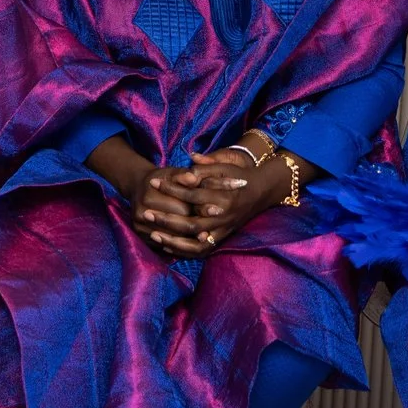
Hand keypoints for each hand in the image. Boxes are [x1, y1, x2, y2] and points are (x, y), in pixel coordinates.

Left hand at [134, 145, 282, 256]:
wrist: (261, 192)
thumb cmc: (240, 176)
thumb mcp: (226, 166)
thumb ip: (207, 165)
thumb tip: (190, 157)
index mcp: (224, 198)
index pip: (193, 195)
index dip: (172, 188)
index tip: (153, 182)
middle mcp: (224, 217)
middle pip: (191, 224)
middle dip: (167, 220)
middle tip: (147, 214)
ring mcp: (223, 230)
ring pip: (195, 243)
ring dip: (173, 240)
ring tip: (153, 235)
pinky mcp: (222, 238)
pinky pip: (201, 250)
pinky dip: (184, 250)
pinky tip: (166, 246)